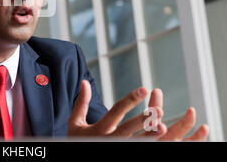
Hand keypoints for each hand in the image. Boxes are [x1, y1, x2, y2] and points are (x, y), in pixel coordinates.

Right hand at [67, 80, 208, 140]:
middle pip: (128, 128)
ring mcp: (115, 148)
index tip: (144, 89)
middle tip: (159, 110)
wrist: (73, 158)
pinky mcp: (120, 153)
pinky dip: (149, 144)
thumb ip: (81, 103)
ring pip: (136, 142)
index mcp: (98, 129)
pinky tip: (161, 139)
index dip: (130, 100)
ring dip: (150, 135)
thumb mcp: (75, 123)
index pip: (116, 111)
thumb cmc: (75, 140)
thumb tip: (85, 82)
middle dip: (143, 119)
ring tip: (164, 127)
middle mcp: (108, 139)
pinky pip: (137, 149)